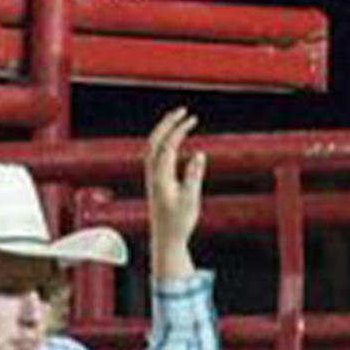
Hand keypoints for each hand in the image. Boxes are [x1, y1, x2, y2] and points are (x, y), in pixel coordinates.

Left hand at [141, 108, 205, 281]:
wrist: (166, 238)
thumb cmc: (179, 222)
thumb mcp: (191, 200)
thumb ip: (194, 176)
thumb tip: (198, 153)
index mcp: (160, 177)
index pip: (168, 145)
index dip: (179, 130)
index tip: (193, 119)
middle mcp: (152, 174)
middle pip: (154, 141)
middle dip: (167, 123)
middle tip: (182, 111)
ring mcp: (151, 177)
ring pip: (152, 147)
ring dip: (164, 131)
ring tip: (178, 120)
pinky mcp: (155, 181)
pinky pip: (156, 155)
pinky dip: (164, 142)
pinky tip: (177, 142)